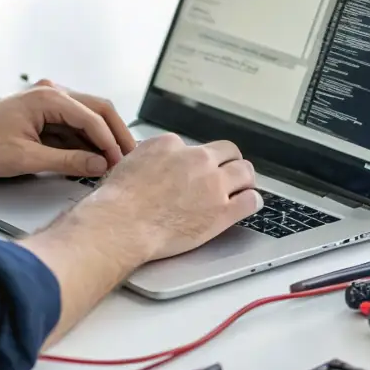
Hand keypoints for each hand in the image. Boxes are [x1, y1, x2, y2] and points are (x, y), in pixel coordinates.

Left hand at [0, 81, 136, 179]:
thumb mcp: (28, 158)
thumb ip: (68, 161)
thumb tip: (98, 165)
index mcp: (48, 97)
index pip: (93, 117)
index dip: (110, 142)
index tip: (121, 162)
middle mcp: (50, 93)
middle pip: (97, 110)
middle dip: (114, 135)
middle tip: (129, 158)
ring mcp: (45, 103)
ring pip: (86, 118)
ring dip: (99, 139)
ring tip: (112, 163)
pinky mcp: (40, 116)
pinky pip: (71, 126)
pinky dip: (83, 142)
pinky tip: (90, 159)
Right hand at [80, 133, 262, 260]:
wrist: (122, 223)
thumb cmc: (118, 200)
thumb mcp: (129, 162)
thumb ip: (150, 158)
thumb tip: (153, 163)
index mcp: (172, 145)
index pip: (196, 147)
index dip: (197, 161)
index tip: (196, 171)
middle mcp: (197, 160)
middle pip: (228, 152)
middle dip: (229, 162)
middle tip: (228, 172)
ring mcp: (212, 185)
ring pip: (245, 172)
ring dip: (244, 179)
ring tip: (243, 186)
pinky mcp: (222, 211)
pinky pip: (250, 200)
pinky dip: (252, 201)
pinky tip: (249, 203)